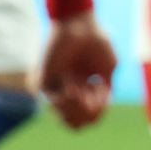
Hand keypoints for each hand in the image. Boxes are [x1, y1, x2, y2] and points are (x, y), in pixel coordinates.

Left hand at [40, 12, 116, 129]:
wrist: (80, 25)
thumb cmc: (97, 43)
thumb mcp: (109, 72)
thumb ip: (105, 93)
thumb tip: (97, 110)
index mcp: (83, 90)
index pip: (88, 117)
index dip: (99, 113)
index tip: (104, 94)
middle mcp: (67, 92)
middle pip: (77, 124)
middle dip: (90, 116)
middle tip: (94, 99)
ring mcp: (54, 89)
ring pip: (66, 119)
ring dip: (80, 109)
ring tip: (82, 91)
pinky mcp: (41, 84)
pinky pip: (55, 105)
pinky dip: (68, 100)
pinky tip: (73, 87)